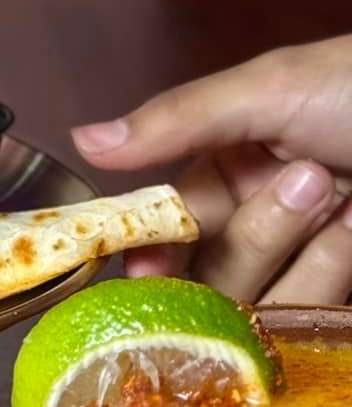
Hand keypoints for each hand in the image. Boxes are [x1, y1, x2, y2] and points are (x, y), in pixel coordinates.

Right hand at [73, 38, 351, 303]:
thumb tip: (82, 139)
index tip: (145, 273)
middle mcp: (265, 218)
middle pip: (219, 270)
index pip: (172, 224)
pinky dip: (336, 268)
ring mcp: (312, 261)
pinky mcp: (343, 294)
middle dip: (260, 236)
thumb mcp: (266, 90)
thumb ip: (174, 121)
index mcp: (231, 166)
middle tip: (311, 184)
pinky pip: (318, 315)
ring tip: (348, 194)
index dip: (155, 252)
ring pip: (271, 298)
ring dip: (312, 249)